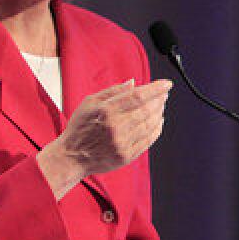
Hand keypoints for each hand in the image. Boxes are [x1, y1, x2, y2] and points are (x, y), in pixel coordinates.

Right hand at [39, 79, 171, 197]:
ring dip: (159, 113)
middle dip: (159, 100)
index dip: (155, 89)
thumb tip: (133, 83)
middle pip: (146, 110)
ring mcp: (122, 142)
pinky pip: (148, 140)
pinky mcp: (127, 155)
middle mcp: (116, 126)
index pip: (137, 96)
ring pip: (149, 124)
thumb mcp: (88, 103)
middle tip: (163, 94)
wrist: (72, 156)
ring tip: (161, 106)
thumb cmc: (79, 128)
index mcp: (105, 111)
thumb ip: (112, 92)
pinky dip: (157, 129)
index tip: (166, 84)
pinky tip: (158, 122)